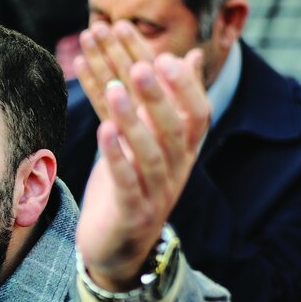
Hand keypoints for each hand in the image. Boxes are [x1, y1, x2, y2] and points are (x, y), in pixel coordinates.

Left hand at [73, 21, 210, 290]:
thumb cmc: (133, 183)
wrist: (117, 249)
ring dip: (133, 118)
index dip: (182, 83)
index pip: (196, 110)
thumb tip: (190, 56)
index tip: (162, 53)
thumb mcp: (149, 139)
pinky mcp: (132, 214)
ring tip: (116, 88)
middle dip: (158, 94)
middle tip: (138, 64)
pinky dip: (117, 155)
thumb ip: (164, 99)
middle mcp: (177, 169)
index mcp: (184, 149)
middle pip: (175, 128)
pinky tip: (104, 130)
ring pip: (152, 153)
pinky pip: (127, 182)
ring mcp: (156, 193)